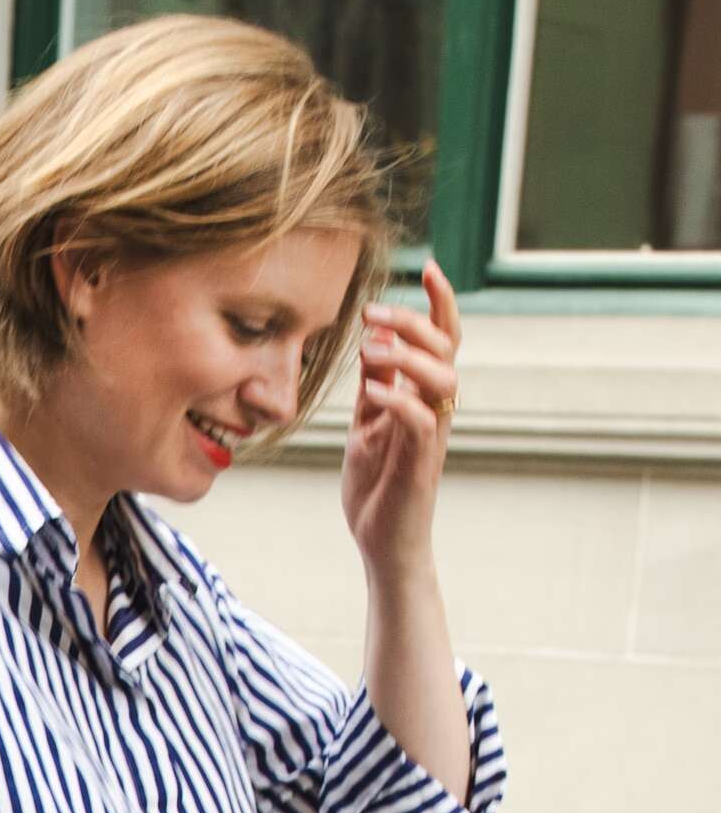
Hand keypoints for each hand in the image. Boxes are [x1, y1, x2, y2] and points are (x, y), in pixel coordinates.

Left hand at [342, 257, 459, 580]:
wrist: (381, 544)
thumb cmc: (376, 487)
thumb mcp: (366, 425)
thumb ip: (374, 387)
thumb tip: (375, 344)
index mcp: (423, 396)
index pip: (442, 339)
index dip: (440, 302)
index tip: (427, 268)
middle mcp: (435, 410)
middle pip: (446, 347)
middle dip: (414, 320)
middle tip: (373, 312)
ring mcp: (431, 436)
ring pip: (443, 378)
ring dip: (409, 356)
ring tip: (370, 349)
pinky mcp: (422, 464)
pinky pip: (420, 421)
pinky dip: (398, 399)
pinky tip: (373, 393)